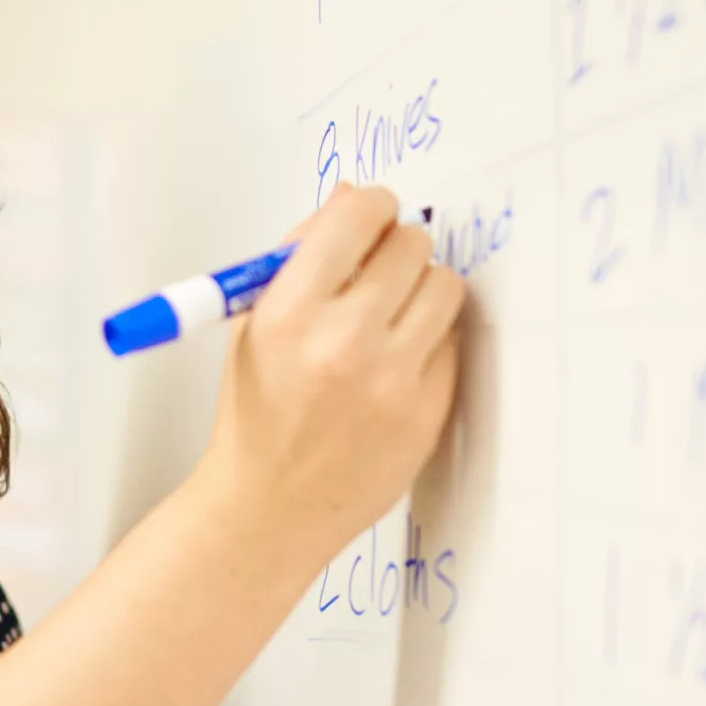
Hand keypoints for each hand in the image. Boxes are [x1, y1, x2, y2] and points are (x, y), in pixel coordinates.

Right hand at [194, 184, 464, 557]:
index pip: (358, 217)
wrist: (268, 506)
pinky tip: (396, 365)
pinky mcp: (427, 411)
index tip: (372, 216)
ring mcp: (392, 380)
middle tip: (380, 272)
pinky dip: (429, 343)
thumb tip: (352, 199)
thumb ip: (297, 257)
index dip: (372, 207)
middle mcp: (344, 341)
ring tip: (394, 315)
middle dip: (396, 249)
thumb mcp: (252, 326)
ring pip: (445, 286)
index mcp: (289, 312)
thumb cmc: (255, 412)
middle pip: (411, 245)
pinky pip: (452, 343)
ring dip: (422, 290)